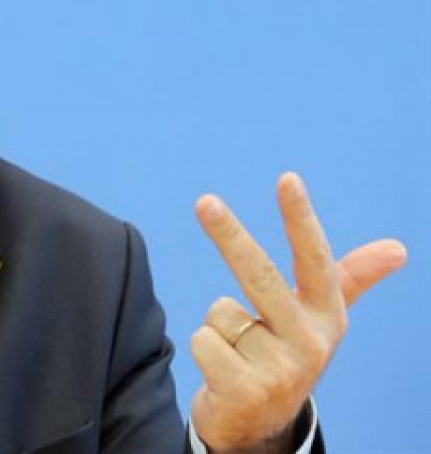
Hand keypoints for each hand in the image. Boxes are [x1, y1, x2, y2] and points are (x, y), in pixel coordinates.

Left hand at [189, 172, 405, 450]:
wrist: (261, 423)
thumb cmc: (286, 352)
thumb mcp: (319, 318)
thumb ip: (350, 279)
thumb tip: (398, 248)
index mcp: (327, 316)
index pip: (315, 259)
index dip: (300, 218)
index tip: (288, 178)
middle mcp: (309, 342)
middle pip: (260, 274)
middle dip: (229, 235)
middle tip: (204, 201)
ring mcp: (280, 369)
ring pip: (221, 312)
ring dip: (219, 327)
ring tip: (238, 352)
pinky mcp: (245, 390)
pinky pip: (203, 339)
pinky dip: (203, 348)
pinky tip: (223, 370)